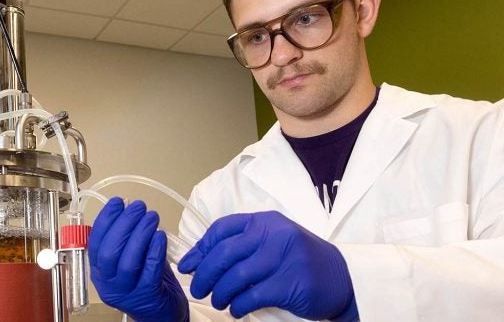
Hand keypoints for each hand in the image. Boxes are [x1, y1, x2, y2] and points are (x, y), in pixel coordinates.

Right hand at [88, 197, 188, 321]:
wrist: (161, 313)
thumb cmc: (145, 282)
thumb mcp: (129, 259)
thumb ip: (126, 239)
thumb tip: (127, 209)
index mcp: (99, 272)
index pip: (95, 243)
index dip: (105, 220)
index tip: (117, 203)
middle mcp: (109, 283)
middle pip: (110, 251)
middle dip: (124, 224)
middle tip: (138, 207)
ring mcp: (127, 291)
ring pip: (128, 261)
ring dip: (140, 234)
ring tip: (151, 217)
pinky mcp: (147, 295)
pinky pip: (150, 270)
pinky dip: (155, 250)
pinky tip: (160, 236)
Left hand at [177, 211, 357, 320]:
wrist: (341, 278)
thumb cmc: (299, 260)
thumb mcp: (272, 242)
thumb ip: (241, 246)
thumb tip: (198, 260)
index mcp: (265, 221)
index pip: (222, 229)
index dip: (200, 248)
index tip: (188, 264)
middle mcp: (273, 235)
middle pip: (224, 253)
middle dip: (204, 274)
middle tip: (199, 288)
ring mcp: (283, 258)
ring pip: (235, 277)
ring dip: (220, 293)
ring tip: (219, 301)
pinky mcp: (289, 284)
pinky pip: (251, 296)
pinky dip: (238, 306)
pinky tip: (237, 310)